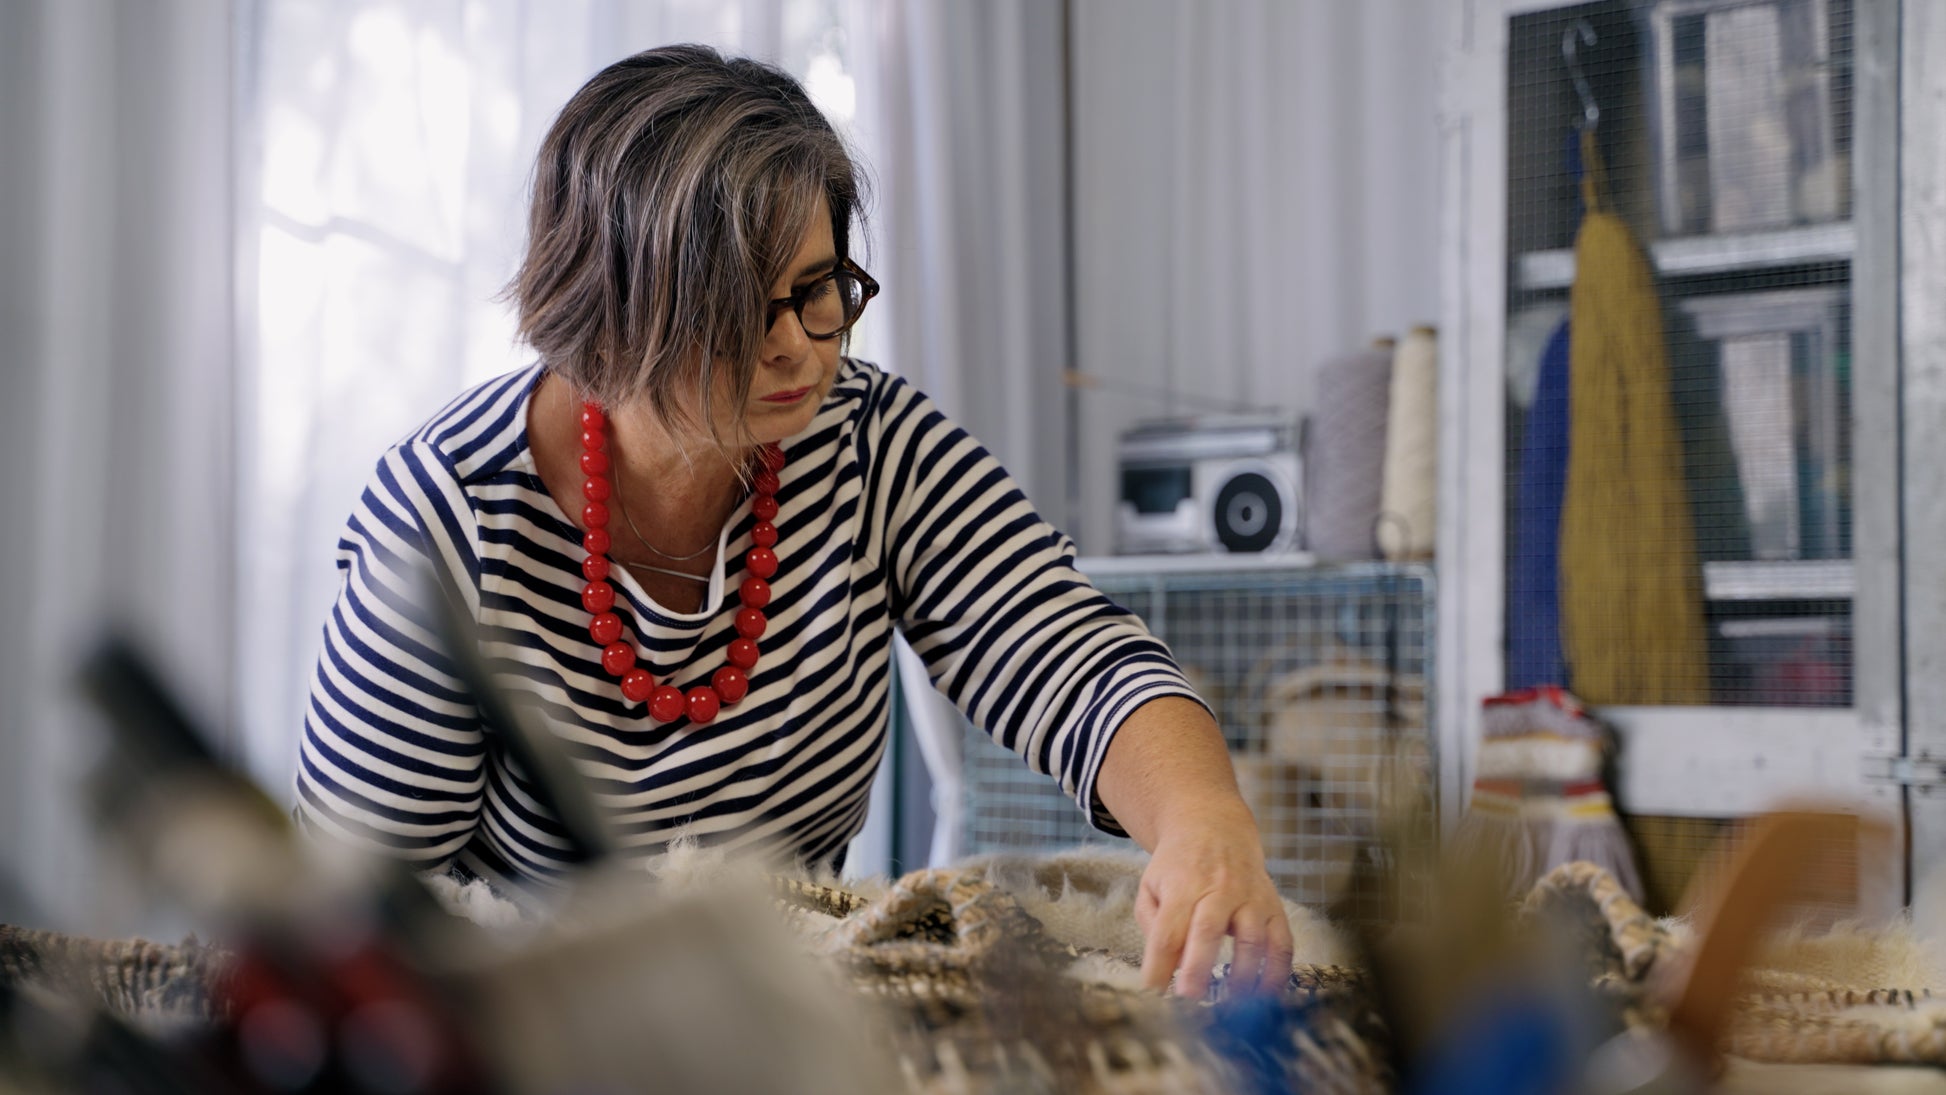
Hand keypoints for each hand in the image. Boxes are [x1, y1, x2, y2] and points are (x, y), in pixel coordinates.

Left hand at [1133, 809, 1293, 997]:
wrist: (1215, 828)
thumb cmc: (1178, 868)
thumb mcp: (1151, 887)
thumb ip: (1154, 927)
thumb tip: (1167, 968)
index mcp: (1182, 887)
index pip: (1167, 932)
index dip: (1159, 967)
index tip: (1153, 995)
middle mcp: (1218, 890)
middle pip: (1208, 931)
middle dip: (1198, 969)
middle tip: (1190, 1001)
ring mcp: (1251, 898)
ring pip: (1252, 940)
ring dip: (1242, 977)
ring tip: (1230, 1008)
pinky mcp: (1274, 906)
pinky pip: (1282, 943)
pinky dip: (1277, 972)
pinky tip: (1266, 996)